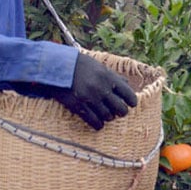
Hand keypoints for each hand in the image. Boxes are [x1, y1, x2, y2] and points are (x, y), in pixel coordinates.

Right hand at [12, 52, 137, 129]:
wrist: (58, 67)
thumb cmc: (81, 65)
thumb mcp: (99, 67)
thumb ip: (114, 76)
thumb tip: (127, 85)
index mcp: (109, 77)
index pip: (128, 94)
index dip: (132, 101)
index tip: (131, 104)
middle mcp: (102, 89)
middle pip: (121, 109)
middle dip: (122, 112)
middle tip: (119, 111)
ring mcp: (90, 99)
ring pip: (108, 117)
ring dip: (108, 117)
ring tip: (106, 114)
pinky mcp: (79, 107)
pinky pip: (94, 122)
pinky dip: (98, 124)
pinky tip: (98, 122)